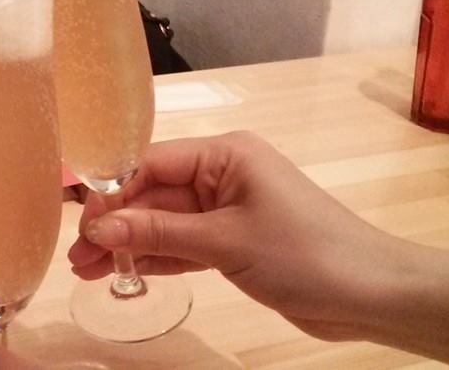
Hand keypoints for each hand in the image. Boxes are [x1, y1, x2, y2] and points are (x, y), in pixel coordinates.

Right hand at [68, 131, 422, 343]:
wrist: (371, 294)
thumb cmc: (303, 252)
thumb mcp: (224, 240)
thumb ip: (159, 232)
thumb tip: (99, 227)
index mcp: (224, 154)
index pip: (151, 164)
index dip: (112, 191)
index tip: (80, 219)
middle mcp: (221, 175)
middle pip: (153, 196)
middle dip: (115, 224)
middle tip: (77, 256)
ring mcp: (226, 209)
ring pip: (164, 223)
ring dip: (129, 244)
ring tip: (86, 269)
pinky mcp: (232, 241)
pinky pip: (182, 244)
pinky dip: (156, 257)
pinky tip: (123, 270)